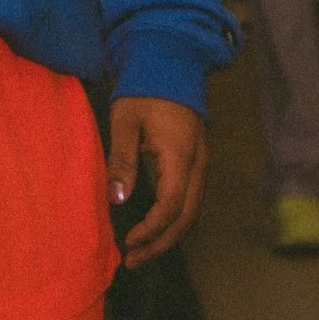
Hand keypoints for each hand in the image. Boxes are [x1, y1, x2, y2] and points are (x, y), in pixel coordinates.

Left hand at [108, 95, 206, 267]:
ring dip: (167, 234)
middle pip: (185, 217)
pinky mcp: (195, 160)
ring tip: (140, 251)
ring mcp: (200, 162)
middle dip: (160, 243)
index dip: (150, 230)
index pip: (170, 207)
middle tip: (133, 260)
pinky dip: (172, 218)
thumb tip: (117, 200)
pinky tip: (153, 226)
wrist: (171, 59)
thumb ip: (122, 159)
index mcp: (180, 156)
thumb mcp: (125, 119)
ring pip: (190, 210)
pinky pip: (188, 198)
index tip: (127, 242)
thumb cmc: (144, 88)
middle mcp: (197, 164)